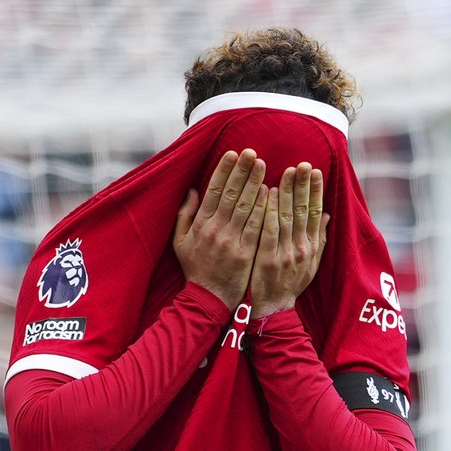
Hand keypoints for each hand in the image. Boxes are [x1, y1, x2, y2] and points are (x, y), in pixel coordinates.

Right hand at [173, 149, 266, 306]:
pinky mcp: (246, 253)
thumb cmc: (195, 268)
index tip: (232, 153)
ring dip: (254, 184)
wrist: (208, 298)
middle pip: (231, 194)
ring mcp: (231, 241)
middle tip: (252, 152)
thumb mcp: (180, 241)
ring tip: (262, 165)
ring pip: (245, 207)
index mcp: (200, 224)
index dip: (224, 171)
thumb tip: (192, 190)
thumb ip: (185, 214)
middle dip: (241, 171)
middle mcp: (215, 230)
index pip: (213, 191)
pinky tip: (270, 193)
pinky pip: (256, 227)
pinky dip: (263, 209)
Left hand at [250, 162, 327, 318]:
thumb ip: (319, 238)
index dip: (316, 191)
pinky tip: (269, 192)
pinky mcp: (267, 259)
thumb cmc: (290, 284)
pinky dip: (270, 210)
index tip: (315, 171)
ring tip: (288, 171)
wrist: (273, 309)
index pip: (317, 212)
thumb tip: (328, 215)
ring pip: (288, 217)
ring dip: (288, 192)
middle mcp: (301, 249)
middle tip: (303, 163)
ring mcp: (285, 254)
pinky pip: (269, 230)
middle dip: (303, 185)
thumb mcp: (311, 264)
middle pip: (304, 211)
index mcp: (312, 247)